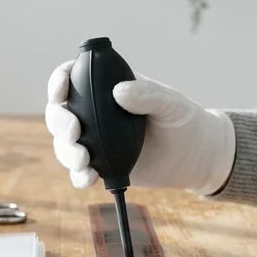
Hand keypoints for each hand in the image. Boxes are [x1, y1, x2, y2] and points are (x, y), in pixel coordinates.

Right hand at [44, 62, 235, 193]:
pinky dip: (79, 176)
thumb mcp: (170, 103)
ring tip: (84, 161)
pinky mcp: (102, 166)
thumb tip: (118, 92)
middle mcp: (95, 113)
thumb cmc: (184, 120)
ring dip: (66, 152)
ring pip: (65, 144)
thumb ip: (147, 95)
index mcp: (107, 88)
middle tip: (74, 133)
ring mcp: (96, 140)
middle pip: (60, 113)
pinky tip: (88, 179)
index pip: (73, 77)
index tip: (61, 91)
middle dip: (60, 122)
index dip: (59, 81)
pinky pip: (80, 171)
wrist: (196, 156)